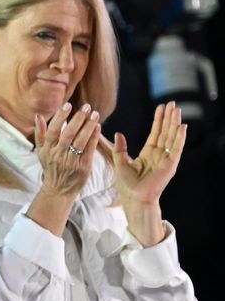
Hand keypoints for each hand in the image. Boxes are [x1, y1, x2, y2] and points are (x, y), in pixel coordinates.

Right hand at [25, 103, 100, 235]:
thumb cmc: (51, 167)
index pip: (53, 131)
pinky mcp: (83, 167)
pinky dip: (94, 137)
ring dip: (89, 126)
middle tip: (87, 107)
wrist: (58, 190)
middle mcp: (59, 155)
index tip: (68, 105)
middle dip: (78, 119)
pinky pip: (89, 149)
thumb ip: (40, 133)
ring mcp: (71, 161)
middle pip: (68, 134)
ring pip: (80, 141)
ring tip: (95, 114)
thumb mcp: (41, 152)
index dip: (60, 117)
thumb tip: (38, 116)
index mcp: (48, 150)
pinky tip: (98, 127)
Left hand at [107, 102, 185, 245]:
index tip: (161, 107)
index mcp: (148, 153)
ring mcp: (166, 159)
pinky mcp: (170, 164)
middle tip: (172, 103)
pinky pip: (176, 148)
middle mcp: (159, 154)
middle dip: (168, 117)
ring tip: (177, 110)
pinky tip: (182, 126)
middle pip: (165, 132)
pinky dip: (180, 138)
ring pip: (172, 137)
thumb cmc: (127, 184)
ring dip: (175, 123)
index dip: (158, 120)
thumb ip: (119, 148)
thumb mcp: (120, 162)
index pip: (156, 132)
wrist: (134, 198)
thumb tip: (118, 133)